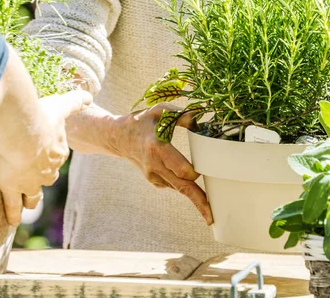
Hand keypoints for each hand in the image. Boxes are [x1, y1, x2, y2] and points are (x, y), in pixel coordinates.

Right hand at [0, 90, 91, 225]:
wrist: (23, 133)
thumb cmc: (41, 118)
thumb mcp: (61, 105)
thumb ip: (75, 101)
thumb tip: (89, 96)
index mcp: (57, 152)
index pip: (56, 156)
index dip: (51, 155)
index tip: (45, 153)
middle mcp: (47, 170)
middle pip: (47, 177)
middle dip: (43, 178)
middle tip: (35, 178)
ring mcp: (29, 181)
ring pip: (33, 195)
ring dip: (32, 199)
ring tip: (29, 203)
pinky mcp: (12, 188)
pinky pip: (13, 205)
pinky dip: (13, 214)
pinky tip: (13, 222)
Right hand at [115, 103, 213, 224]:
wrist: (118, 137)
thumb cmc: (141, 121)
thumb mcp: (159, 111)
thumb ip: (181, 115)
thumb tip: (199, 120)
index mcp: (157, 148)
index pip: (180, 169)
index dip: (194, 172)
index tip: (207, 170)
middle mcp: (154, 166)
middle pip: (182, 187)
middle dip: (198, 202)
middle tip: (212, 218)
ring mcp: (153, 175)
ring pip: (179, 189)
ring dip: (195, 198)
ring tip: (209, 211)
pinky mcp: (154, 180)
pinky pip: (174, 185)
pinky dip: (185, 187)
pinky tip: (194, 188)